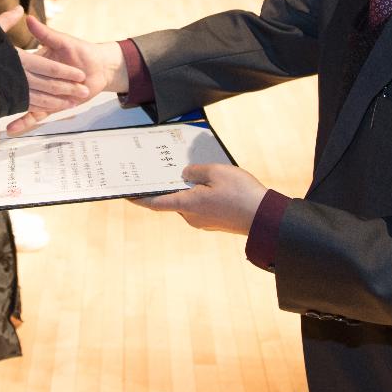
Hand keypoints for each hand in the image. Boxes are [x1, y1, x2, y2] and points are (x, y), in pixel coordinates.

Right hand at [6, 16, 126, 133]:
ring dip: (26, 108)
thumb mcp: (62, 41)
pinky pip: (34, 115)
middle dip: (27, 91)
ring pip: (31, 101)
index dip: (16, 68)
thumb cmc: (80, 50)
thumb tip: (27, 18)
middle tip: (7, 94)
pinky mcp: (47, 105)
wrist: (98, 68)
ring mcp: (40, 93)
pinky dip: (24, 122)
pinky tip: (12, 130)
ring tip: (7, 117)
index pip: (26, 66)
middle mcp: (34, 78)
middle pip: (30, 86)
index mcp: (34, 61)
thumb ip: (45, 33)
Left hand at [129, 164, 267, 234]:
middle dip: (167, 185)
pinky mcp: (214, 222)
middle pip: (172, 199)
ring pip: (188, 201)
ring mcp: (203, 221)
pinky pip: (200, 205)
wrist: (265, 218)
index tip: (126, 193)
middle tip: (161, 169)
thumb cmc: (241, 194)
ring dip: (186, 189)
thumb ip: (196, 171)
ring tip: (190, 171)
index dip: (139, 198)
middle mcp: (191, 216)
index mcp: (187, 205)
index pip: (155, 203)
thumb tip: (186, 174)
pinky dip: (198, 194)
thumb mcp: (216, 172)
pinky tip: (209, 182)